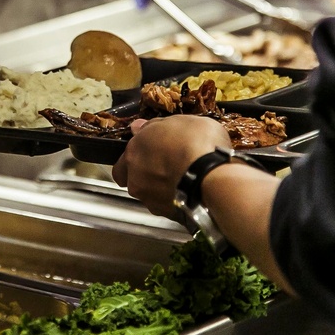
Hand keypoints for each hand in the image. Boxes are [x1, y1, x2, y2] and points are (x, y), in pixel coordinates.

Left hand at [113, 115, 231, 216]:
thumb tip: (140, 126)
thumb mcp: (181, 121)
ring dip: (162, 189)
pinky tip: (192, 192)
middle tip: (167, 167)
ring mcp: (150, 199)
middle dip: (147, 176)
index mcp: (134, 152)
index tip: (152, 152)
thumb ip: (155, 125)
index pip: (122, 161)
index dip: (137, 157)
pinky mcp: (167, 214)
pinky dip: (177, 200)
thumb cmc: (196, 144)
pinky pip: (169, 206)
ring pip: (150, 196)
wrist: (211, 177)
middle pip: (134, 181)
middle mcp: (136, 178)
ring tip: (184, 180)